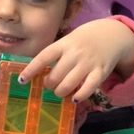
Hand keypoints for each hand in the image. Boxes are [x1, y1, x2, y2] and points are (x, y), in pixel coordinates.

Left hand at [18, 19, 133, 101]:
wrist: (111, 35)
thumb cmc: (83, 40)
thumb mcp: (68, 41)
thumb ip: (56, 54)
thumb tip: (38, 73)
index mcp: (63, 44)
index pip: (43, 57)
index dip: (31, 70)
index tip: (22, 80)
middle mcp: (74, 53)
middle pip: (55, 75)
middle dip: (49, 84)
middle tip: (50, 84)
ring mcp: (88, 63)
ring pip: (68, 84)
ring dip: (61, 92)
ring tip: (61, 91)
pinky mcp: (100, 72)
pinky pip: (89, 87)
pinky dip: (80, 96)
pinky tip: (75, 99)